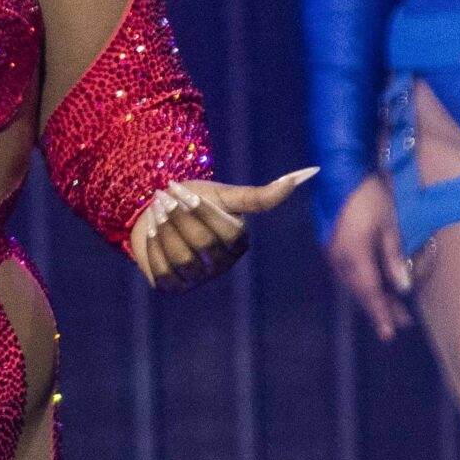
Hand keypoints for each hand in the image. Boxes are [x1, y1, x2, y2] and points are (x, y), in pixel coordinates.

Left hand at [129, 168, 316, 291]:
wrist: (157, 215)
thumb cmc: (195, 201)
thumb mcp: (226, 196)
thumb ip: (262, 195)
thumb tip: (310, 172)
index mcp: (239, 244)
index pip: (227, 232)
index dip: (202, 210)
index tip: (180, 187)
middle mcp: (221, 266)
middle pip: (203, 245)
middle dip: (180, 216)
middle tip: (164, 194)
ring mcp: (197, 280)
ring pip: (182, 259)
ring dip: (164, 230)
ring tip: (156, 208)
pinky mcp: (171, 286)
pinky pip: (161, 270)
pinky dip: (153, 246)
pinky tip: (150, 228)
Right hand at [322, 172, 412, 341]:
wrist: (339, 171)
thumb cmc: (370, 195)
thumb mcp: (388, 223)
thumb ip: (394, 256)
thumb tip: (402, 287)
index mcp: (353, 254)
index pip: (370, 291)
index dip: (380, 313)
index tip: (390, 333)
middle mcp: (338, 257)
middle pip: (360, 291)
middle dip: (379, 308)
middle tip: (401, 324)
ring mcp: (332, 251)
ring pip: (353, 283)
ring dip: (372, 296)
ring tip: (393, 308)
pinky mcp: (331, 244)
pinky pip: (347, 272)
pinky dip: (363, 283)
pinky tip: (375, 285)